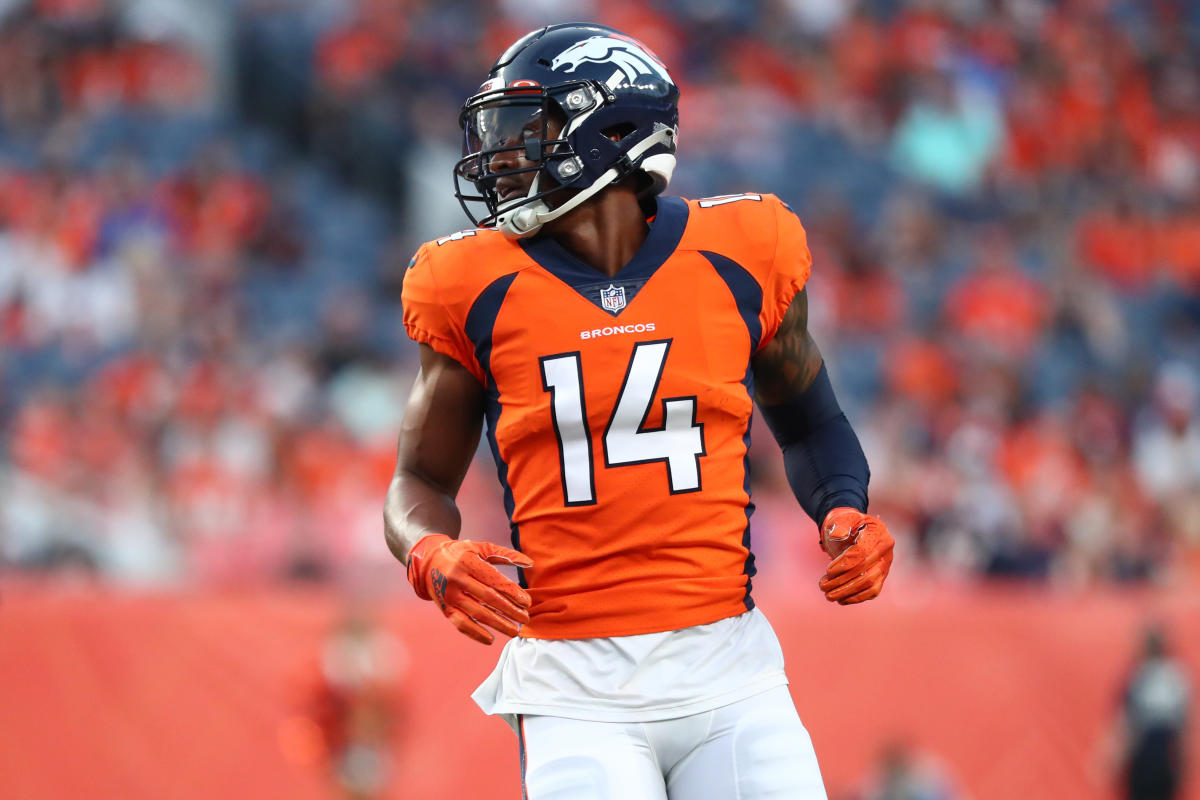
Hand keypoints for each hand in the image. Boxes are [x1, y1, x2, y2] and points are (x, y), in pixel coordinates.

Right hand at [407, 534, 533, 643]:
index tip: (527, 602)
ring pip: (477, 614)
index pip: (495, 580)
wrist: (429, 562)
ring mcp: (449, 595)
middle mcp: (457, 579)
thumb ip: (506, 554)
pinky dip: (476, 634)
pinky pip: (461, 624)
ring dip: (498, 625)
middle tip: (526, 619)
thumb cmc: (461, 553)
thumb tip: (530, 562)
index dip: (513, 592)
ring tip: (515, 631)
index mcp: (468, 562)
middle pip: (488, 599)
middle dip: (510, 611)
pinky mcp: (444, 608)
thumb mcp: (481, 548)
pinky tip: (491, 639)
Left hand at [817, 507, 892, 604]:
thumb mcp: (841, 518)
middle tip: (822, 587)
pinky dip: (856, 598)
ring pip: (869, 584)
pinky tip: (840, 600)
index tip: (827, 571)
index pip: (862, 554)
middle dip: (842, 582)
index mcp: (878, 533)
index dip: (844, 565)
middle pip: (866, 571)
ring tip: (828, 595)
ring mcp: (885, 564)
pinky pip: (872, 591)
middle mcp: (886, 550)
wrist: (851, 529)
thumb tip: (837, 534)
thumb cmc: (844, 523)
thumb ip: (840, 524)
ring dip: (847, 592)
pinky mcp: (881, 576)